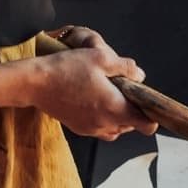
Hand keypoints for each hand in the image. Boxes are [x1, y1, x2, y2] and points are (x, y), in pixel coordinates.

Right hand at [31, 26, 158, 140]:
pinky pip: (101, 128)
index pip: (147, 124)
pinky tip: (95, 100)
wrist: (35, 83)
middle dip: (133, 110)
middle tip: (124, 89)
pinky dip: (104, 118)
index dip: (152, 114)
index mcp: (115, 108)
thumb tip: (140, 75)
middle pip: (132, 125)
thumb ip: (125, 67)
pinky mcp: (79, 129)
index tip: (148, 102)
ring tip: (109, 94)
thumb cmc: (66, 69)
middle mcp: (105, 124)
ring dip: (118, 115)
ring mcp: (91, 129)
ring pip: (117, 128)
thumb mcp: (100, 58)